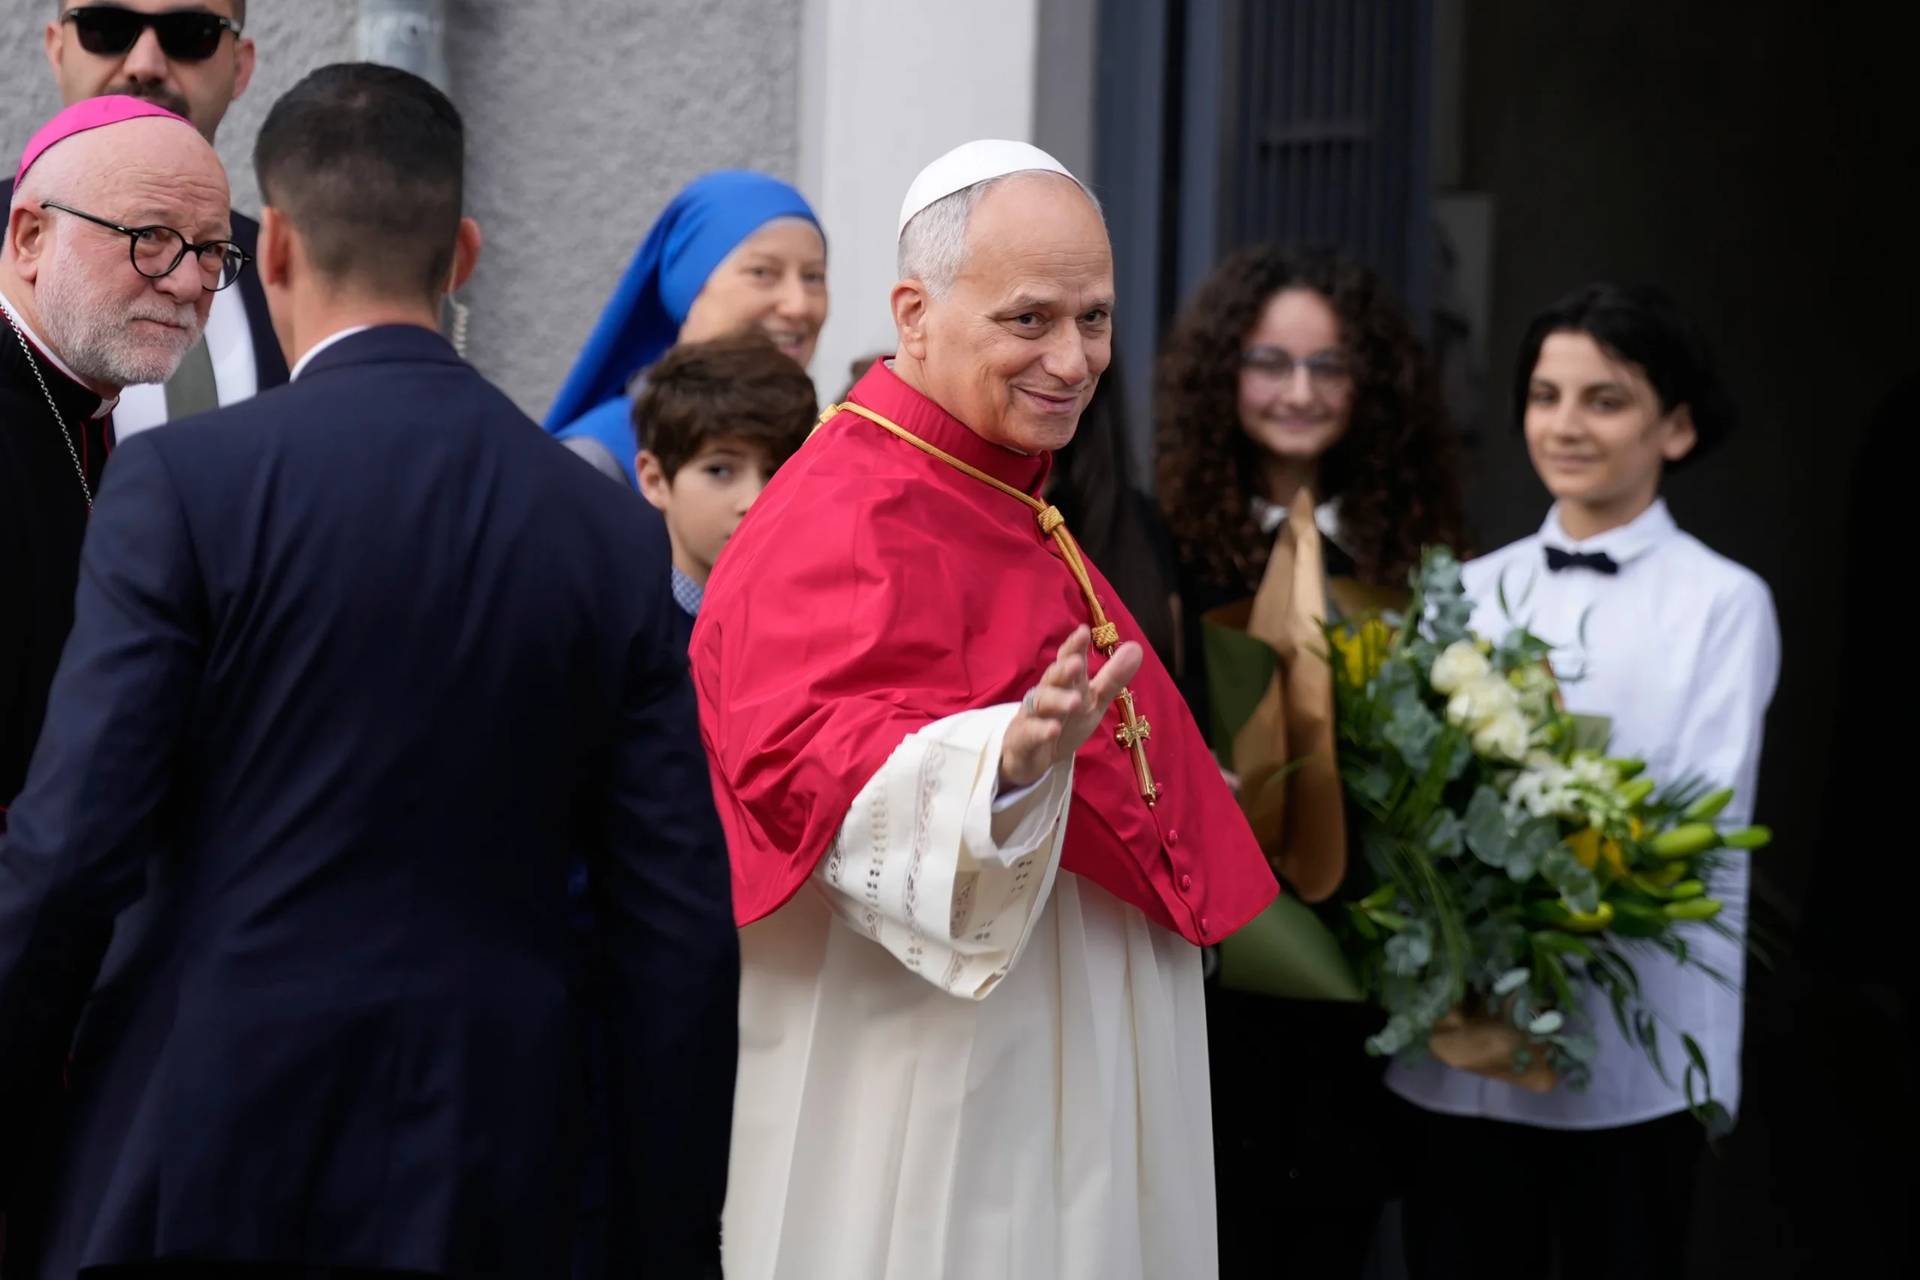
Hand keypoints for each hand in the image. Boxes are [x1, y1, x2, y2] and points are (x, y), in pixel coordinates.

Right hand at [998, 626, 1145, 791]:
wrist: (1031, 756)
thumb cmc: (1064, 722)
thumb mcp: (1093, 701)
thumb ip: (1113, 678)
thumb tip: (1136, 647)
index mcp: (1064, 683)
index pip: (1067, 660)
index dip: (1074, 647)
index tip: (1084, 632)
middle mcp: (1046, 694)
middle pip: (1052, 679)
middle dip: (1063, 670)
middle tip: (1077, 663)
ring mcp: (1031, 716)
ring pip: (1041, 704)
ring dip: (1056, 701)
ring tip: (1074, 701)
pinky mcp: (1022, 739)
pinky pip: (1030, 733)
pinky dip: (1040, 731)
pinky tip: (1052, 730)